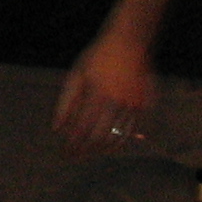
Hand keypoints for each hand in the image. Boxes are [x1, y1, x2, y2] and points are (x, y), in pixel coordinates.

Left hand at [55, 26, 157, 155]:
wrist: (129, 43)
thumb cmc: (96, 58)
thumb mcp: (76, 75)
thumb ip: (66, 102)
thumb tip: (57, 128)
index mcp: (96, 94)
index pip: (81, 128)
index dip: (72, 144)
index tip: (64, 152)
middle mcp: (116, 103)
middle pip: (98, 138)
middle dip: (84, 151)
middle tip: (72, 157)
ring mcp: (133, 107)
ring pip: (116, 138)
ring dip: (100, 150)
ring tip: (87, 154)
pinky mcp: (144, 107)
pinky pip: (130, 132)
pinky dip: (118, 142)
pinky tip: (107, 146)